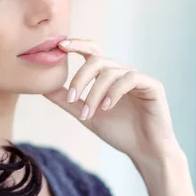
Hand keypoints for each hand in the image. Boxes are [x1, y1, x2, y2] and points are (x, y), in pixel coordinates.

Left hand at [43, 39, 182, 161]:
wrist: (145, 151)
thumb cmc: (119, 131)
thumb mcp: (85, 114)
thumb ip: (66, 100)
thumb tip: (42, 87)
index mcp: (107, 76)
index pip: (91, 51)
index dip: (76, 45)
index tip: (59, 46)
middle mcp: (122, 72)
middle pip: (97, 59)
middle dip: (80, 77)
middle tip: (72, 97)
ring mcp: (138, 77)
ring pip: (110, 72)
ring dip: (95, 93)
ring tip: (88, 113)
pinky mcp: (152, 86)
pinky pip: (130, 79)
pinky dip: (114, 92)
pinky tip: (107, 107)